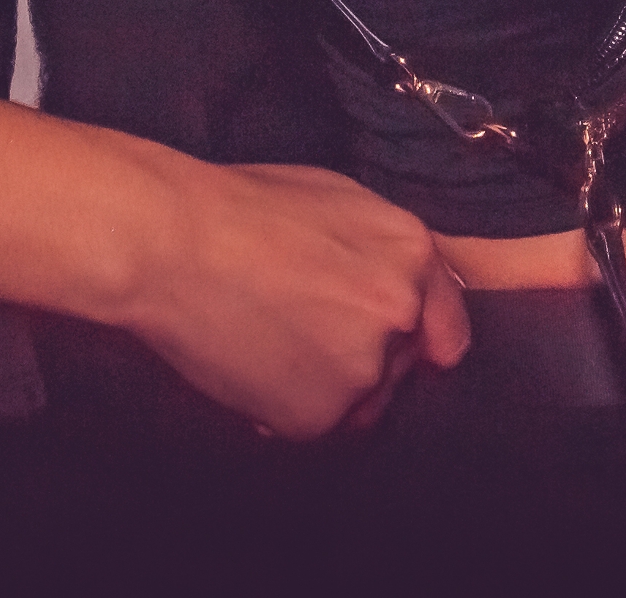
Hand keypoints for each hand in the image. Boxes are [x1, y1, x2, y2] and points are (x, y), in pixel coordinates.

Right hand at [140, 159, 470, 438]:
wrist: (177, 243)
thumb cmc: (244, 209)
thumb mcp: (340, 201)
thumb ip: (385, 251)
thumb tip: (408, 293)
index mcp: (413, 253)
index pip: (448, 328)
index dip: (419, 338)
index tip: (394, 346)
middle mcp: (400, 312)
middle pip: (399, 366)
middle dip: (363, 357)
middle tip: (305, 329)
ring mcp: (362, 368)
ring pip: (360, 402)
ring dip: (329, 388)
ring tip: (274, 343)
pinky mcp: (319, 414)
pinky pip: (314, 425)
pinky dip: (287, 408)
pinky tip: (253, 365)